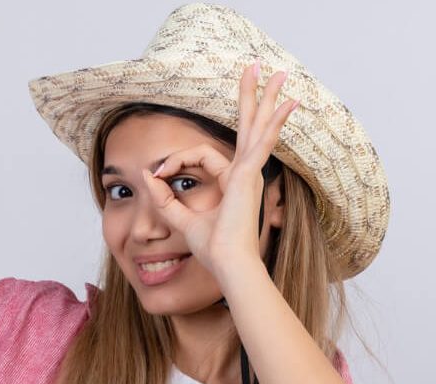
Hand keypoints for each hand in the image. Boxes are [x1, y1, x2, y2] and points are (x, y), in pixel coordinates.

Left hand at [141, 60, 298, 279]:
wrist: (229, 263)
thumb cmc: (213, 249)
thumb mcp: (179, 219)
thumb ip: (163, 199)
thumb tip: (147, 178)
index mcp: (233, 183)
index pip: (201, 156)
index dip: (175, 161)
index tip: (158, 174)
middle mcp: (246, 174)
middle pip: (248, 127)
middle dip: (252, 97)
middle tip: (258, 68)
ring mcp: (251, 172)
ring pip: (259, 126)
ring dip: (267, 97)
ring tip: (280, 72)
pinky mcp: (250, 174)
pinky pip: (263, 141)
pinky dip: (274, 121)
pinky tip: (288, 101)